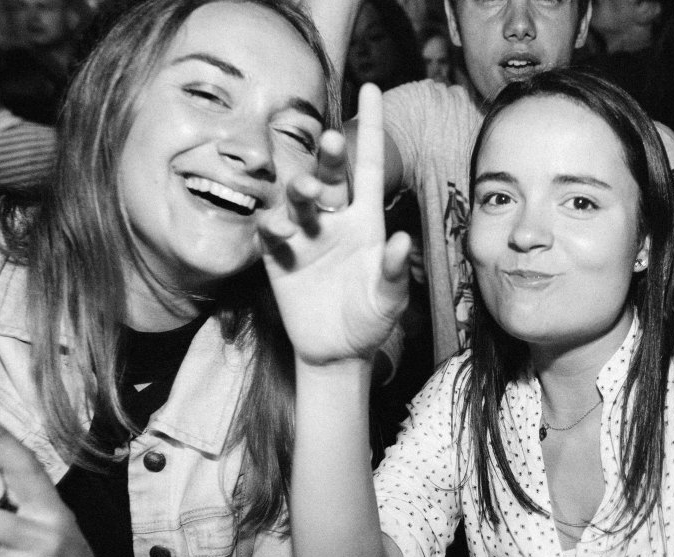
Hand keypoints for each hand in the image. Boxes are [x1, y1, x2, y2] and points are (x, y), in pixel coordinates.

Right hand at [260, 83, 410, 365]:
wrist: (338, 352)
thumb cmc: (371, 320)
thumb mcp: (389, 299)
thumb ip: (394, 271)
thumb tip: (402, 240)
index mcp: (366, 221)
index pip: (370, 166)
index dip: (369, 128)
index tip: (372, 87)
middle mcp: (334, 220)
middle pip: (330, 176)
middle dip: (328, 155)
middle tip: (330, 141)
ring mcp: (305, 236)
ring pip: (297, 198)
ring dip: (300, 188)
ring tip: (307, 191)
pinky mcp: (280, 257)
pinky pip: (272, 232)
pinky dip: (274, 226)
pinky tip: (282, 231)